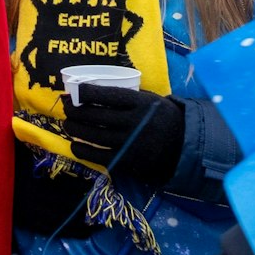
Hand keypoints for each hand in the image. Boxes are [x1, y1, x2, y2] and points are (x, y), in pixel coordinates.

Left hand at [65, 85, 185, 182]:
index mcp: (140, 103)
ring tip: (69, 125)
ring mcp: (130, 144)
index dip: (83, 92)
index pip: (104, 94)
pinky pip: (98, 156)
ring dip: (74, 129)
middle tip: (67, 108)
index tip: (73, 92)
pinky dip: (82, 150)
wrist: (187, 148)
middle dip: (74, 110)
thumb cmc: (163, 118)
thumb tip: (89, 91)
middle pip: (93, 115)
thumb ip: (125, 96)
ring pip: (92, 135)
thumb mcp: (150, 99)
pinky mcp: (128, 162)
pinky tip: (75, 145)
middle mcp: (134, 123)